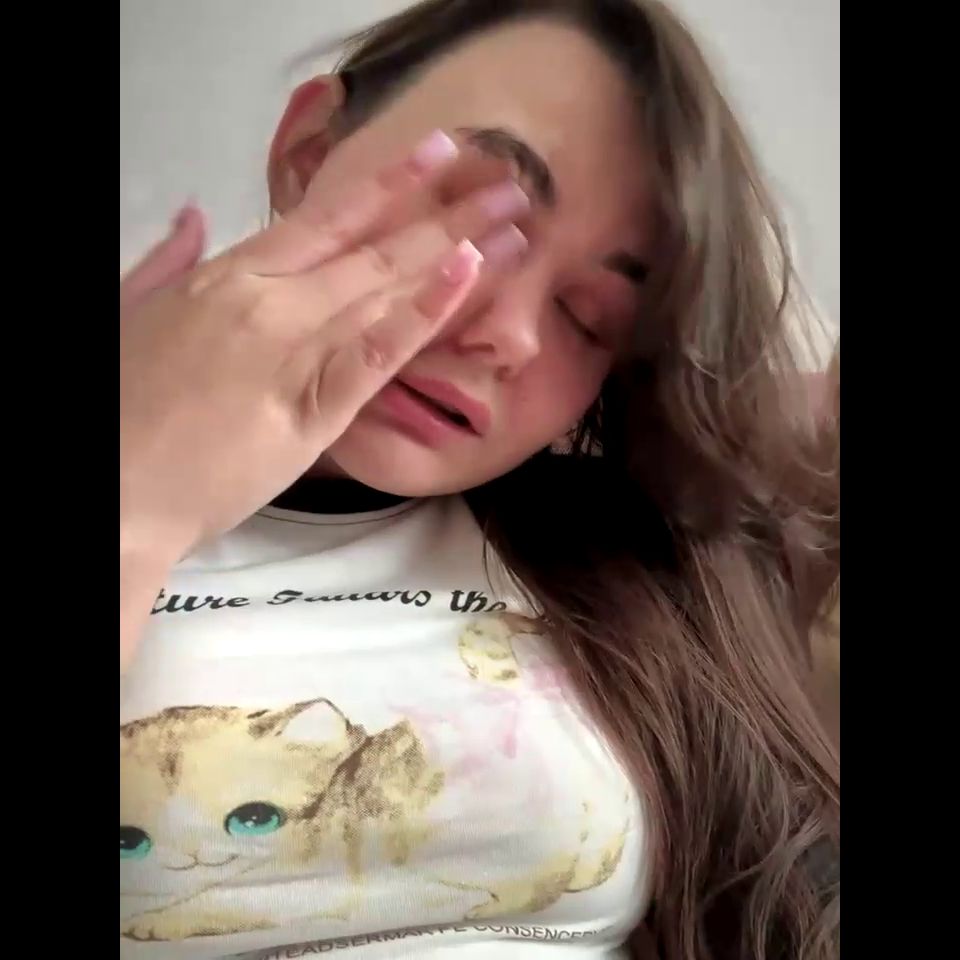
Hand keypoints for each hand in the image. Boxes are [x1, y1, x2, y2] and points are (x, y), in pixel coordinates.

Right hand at [120, 130, 527, 563]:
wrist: (114, 495)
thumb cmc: (118, 408)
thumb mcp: (130, 314)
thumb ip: (169, 263)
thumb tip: (196, 219)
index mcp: (228, 276)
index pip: (326, 215)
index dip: (390, 180)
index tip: (442, 152)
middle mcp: (268, 300)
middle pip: (372, 243)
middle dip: (446, 208)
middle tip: (510, 180)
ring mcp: (292, 352)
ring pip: (384, 286)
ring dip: (456, 246)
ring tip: (514, 218)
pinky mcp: (313, 411)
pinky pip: (376, 352)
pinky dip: (423, 310)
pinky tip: (467, 274)